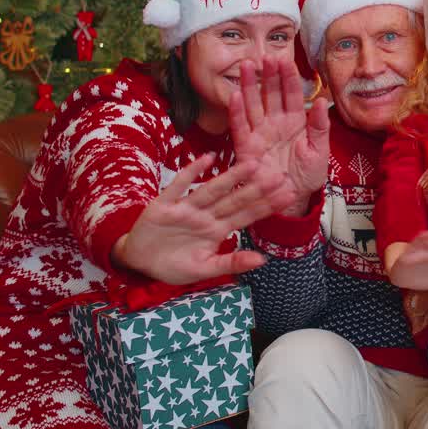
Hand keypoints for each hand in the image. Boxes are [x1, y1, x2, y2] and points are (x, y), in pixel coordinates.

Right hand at [115, 153, 294, 283]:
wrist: (139, 262)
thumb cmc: (174, 264)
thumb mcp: (203, 269)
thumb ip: (231, 262)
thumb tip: (263, 260)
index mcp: (218, 230)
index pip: (246, 216)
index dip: (267, 206)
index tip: (288, 195)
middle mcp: (206, 215)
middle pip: (234, 200)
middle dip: (256, 189)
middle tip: (279, 175)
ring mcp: (187, 208)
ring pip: (212, 190)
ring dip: (231, 178)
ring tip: (252, 164)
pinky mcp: (164, 204)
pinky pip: (179, 185)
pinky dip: (191, 172)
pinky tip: (207, 159)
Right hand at [230, 58, 331, 216]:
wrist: (291, 199)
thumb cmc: (307, 175)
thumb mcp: (320, 151)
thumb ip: (320, 126)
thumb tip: (322, 101)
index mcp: (296, 122)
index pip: (292, 94)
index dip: (289, 78)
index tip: (286, 60)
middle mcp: (276, 123)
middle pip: (270, 94)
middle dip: (268, 75)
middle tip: (264, 57)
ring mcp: (260, 134)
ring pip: (253, 104)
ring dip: (248, 85)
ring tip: (246, 66)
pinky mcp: (247, 147)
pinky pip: (240, 127)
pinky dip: (237, 112)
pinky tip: (235, 96)